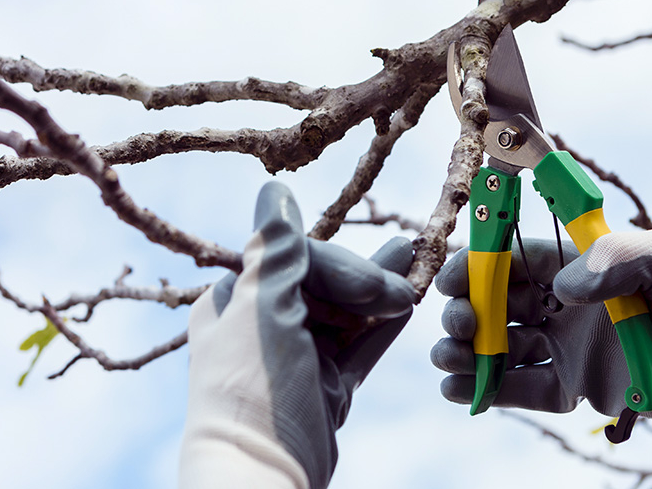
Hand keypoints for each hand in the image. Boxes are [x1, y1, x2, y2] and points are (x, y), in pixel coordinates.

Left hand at [180, 182, 415, 487]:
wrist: (261, 474)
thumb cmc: (252, 388)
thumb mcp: (262, 309)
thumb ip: (276, 250)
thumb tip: (275, 191)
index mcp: (234, 302)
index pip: (294, 258)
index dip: (338, 264)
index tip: (373, 283)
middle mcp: (262, 326)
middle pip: (323, 283)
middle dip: (365, 277)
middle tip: (406, 282)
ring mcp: (297, 359)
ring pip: (346, 314)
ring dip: (380, 291)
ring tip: (417, 257)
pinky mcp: (324, 389)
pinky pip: (358, 348)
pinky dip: (382, 328)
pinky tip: (409, 306)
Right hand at [430, 230, 651, 448]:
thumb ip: (617, 254)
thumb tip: (563, 287)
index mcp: (571, 269)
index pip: (510, 261)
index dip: (475, 267)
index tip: (452, 280)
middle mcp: (557, 306)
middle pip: (493, 304)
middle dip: (464, 312)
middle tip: (462, 325)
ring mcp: (559, 348)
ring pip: (497, 348)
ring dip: (464, 352)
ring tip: (449, 360)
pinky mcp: (567, 388)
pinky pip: (518, 389)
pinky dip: (485, 390)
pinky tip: (459, 390)